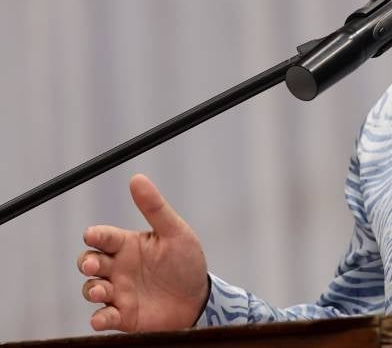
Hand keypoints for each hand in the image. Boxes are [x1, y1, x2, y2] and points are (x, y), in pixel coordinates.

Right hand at [77, 174, 208, 331]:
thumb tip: (137, 178)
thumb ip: (155, 208)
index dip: (96, 235)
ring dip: (92, 290)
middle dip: (87, 262)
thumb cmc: (186, 262)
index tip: (92, 235)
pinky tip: (100, 318)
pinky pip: (103, 317)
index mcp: (128, 245)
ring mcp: (118, 292)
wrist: (199, 299)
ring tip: (102, 291)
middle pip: (89, 262)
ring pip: (92, 289)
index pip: (104, 237)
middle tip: (94, 265)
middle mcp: (118, 268)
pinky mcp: (123, 315)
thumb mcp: (175, 232)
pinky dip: (99, 318)